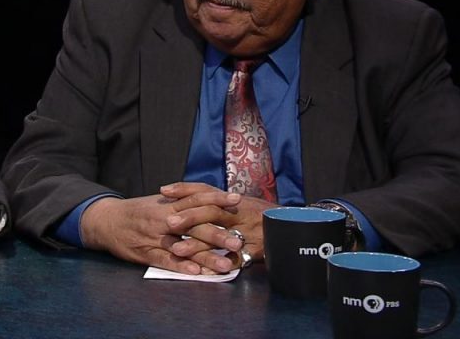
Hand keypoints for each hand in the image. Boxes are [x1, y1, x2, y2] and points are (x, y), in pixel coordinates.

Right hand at [79, 188, 242, 274]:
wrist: (106, 220)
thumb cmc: (136, 211)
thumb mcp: (158, 202)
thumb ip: (181, 202)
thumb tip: (208, 200)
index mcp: (168, 205)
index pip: (195, 199)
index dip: (216, 199)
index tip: (237, 200)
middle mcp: (163, 220)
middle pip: (194, 225)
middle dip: (218, 233)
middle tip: (239, 240)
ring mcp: (155, 238)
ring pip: (184, 247)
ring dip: (206, 256)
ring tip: (225, 264)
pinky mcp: (146, 254)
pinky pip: (166, 261)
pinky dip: (181, 266)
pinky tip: (197, 272)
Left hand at [160, 182, 276, 268]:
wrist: (295, 226)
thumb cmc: (263, 215)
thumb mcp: (241, 204)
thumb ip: (219, 201)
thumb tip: (192, 196)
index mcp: (233, 200)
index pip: (206, 190)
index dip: (185, 189)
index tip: (164, 191)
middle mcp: (239, 212)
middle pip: (211, 211)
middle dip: (188, 217)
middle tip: (168, 223)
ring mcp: (247, 232)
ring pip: (220, 236)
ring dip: (197, 244)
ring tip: (178, 250)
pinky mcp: (255, 251)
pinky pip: (234, 260)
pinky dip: (218, 265)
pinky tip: (203, 271)